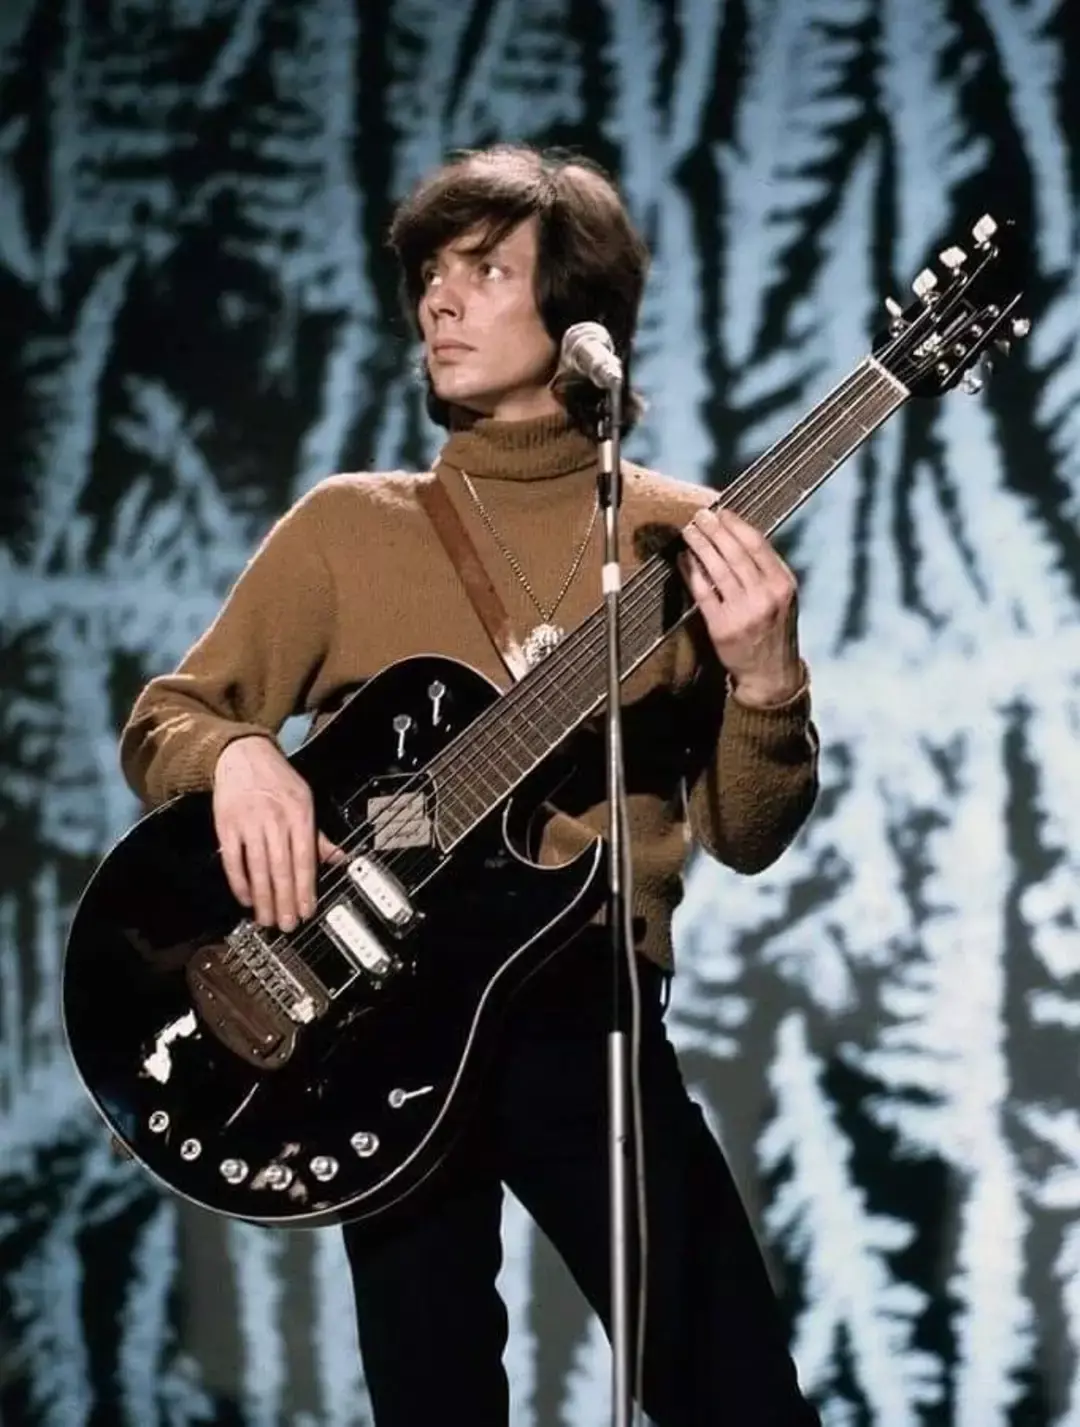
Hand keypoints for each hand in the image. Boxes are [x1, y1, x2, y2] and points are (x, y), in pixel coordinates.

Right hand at [212, 735, 344, 931]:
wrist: (242, 755)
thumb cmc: (277, 780)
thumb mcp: (305, 800)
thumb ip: (319, 835)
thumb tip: (340, 859)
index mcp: (299, 814)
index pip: (305, 858)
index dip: (306, 887)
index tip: (308, 910)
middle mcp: (275, 819)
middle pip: (281, 867)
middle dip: (285, 900)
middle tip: (288, 924)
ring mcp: (249, 822)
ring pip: (258, 867)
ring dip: (263, 898)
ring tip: (267, 918)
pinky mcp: (227, 825)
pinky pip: (233, 860)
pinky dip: (239, 882)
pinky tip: (245, 898)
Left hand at [679, 507, 803, 706]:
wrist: (771, 673)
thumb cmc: (774, 630)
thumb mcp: (782, 597)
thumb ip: (766, 570)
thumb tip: (738, 535)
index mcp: (783, 584)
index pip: (757, 545)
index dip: (736, 525)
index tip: (721, 512)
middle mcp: (765, 596)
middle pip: (735, 553)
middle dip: (715, 530)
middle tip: (700, 516)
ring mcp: (744, 612)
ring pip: (717, 570)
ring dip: (700, 546)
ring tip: (689, 531)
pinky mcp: (723, 626)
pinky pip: (703, 593)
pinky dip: (691, 572)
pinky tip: (684, 559)